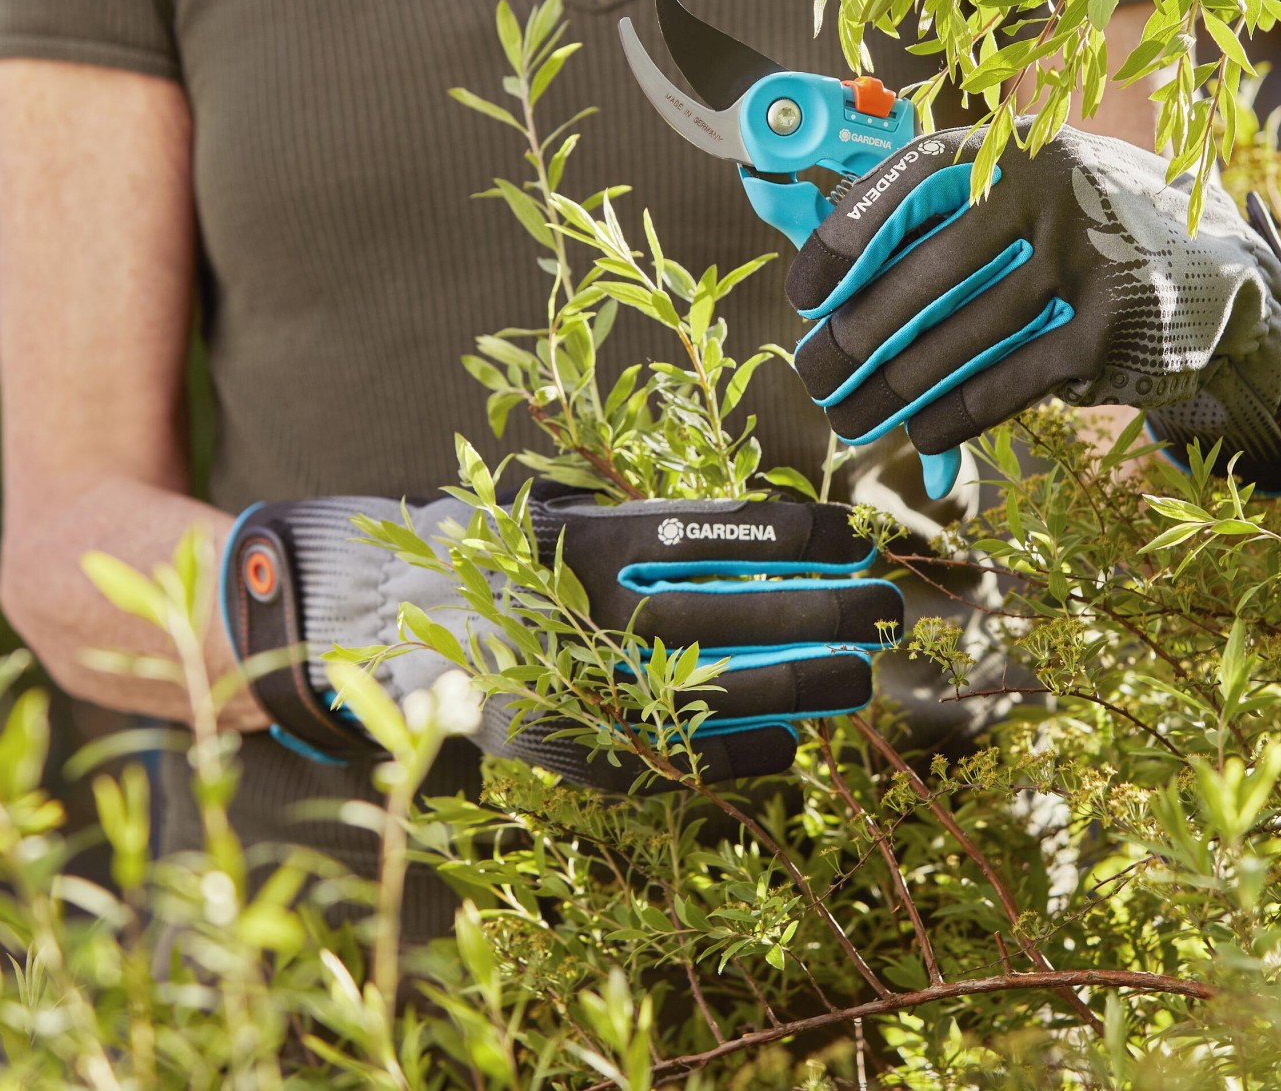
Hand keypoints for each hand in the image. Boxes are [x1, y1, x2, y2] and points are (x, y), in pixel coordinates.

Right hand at [221, 495, 901, 787]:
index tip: (864, 534)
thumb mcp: (567, 519)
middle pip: (745, 609)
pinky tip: (796, 742)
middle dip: (834, 610)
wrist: (387, 637)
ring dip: (811, 683)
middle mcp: (596, 613)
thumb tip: (780, 532)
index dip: (809, 533)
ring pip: (727, 689)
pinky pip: (686, 761)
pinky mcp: (580, 753)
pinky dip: (752, 753)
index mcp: (596, 541)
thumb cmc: (503, 564)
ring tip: (865, 677)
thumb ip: (653, 529)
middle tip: (893, 609)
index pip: (729, 531)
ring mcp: (587, 688)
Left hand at [784, 125, 1280, 491]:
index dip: (847, 234)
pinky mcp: (1112, 335)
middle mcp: (1057, 192)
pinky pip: (1004, 385)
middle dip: (855, 336)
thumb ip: (952, 216)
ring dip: (890, 388)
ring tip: (849, 414)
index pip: (914, 178)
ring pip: (958, 341)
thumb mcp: (1036, 195)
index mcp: (1023, 148)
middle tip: (814, 372)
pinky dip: (952, 415)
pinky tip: (918, 431)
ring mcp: (1089, 264)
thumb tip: (830, 272)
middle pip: (924, 276)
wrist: (1222, 273)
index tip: (804, 291)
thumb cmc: (1092, 233)